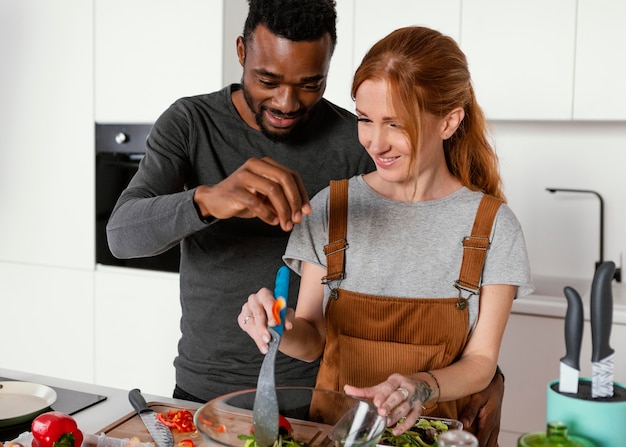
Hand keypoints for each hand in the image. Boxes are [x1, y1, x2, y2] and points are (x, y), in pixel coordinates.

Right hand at [193, 157, 310, 230]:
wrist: (215, 201)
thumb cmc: (244, 198)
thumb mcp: (266, 198)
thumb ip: (282, 201)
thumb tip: (301, 213)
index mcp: (266, 163)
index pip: (291, 175)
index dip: (302, 193)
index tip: (307, 211)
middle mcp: (255, 165)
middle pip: (284, 179)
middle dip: (295, 201)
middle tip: (298, 219)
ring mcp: (244, 175)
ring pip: (273, 190)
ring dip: (283, 210)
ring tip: (286, 224)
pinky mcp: (234, 190)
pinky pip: (256, 202)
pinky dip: (267, 214)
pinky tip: (272, 221)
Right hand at [238, 287, 293, 353]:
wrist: (274, 323)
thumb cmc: (280, 315)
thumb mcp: (286, 315)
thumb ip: (287, 318)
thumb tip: (288, 326)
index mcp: (265, 294)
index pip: (267, 301)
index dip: (271, 313)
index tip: (275, 324)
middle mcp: (254, 299)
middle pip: (257, 313)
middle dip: (263, 327)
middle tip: (268, 338)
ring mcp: (246, 309)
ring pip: (251, 323)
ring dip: (259, 336)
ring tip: (267, 346)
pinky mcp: (241, 319)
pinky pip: (248, 330)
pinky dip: (257, 340)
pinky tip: (263, 347)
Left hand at [344, 373, 424, 434]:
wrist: (419, 385)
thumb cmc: (396, 387)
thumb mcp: (382, 386)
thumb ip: (365, 391)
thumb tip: (347, 389)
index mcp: (396, 380)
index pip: (389, 386)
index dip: (382, 395)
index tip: (376, 402)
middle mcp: (406, 388)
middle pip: (398, 396)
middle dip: (389, 404)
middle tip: (381, 412)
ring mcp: (414, 398)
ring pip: (405, 408)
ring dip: (396, 416)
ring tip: (386, 423)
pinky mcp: (418, 408)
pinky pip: (413, 418)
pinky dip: (405, 426)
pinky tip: (396, 431)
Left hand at [458, 370, 503, 446]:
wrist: (497, 385)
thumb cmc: (488, 389)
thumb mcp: (478, 398)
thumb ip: (471, 411)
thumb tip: (464, 423)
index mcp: (489, 423)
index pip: (481, 442)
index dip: (473, 446)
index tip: (464, 445)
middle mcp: (493, 428)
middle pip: (487, 446)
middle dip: (477, 446)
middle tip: (464, 444)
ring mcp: (495, 429)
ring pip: (491, 445)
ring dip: (482, 446)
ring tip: (471, 443)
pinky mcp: (494, 428)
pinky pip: (493, 441)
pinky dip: (487, 444)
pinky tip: (480, 444)